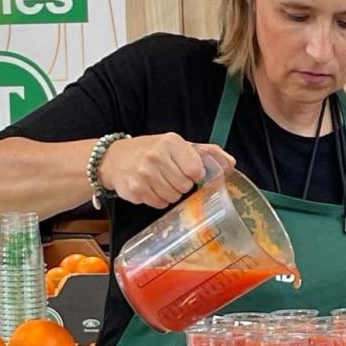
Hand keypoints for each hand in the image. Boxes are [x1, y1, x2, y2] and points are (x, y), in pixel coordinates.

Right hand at [99, 133, 234, 209]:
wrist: (115, 159)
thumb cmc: (152, 151)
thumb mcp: (179, 145)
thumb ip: (207, 153)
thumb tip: (231, 165)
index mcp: (171, 142)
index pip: (196, 169)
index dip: (196, 175)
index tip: (191, 173)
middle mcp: (156, 156)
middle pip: (185, 186)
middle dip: (182, 185)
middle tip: (172, 177)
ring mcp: (144, 173)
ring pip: (172, 197)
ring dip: (170, 194)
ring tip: (161, 182)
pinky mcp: (135, 189)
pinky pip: (158, 204)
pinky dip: (158, 200)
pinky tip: (151, 189)